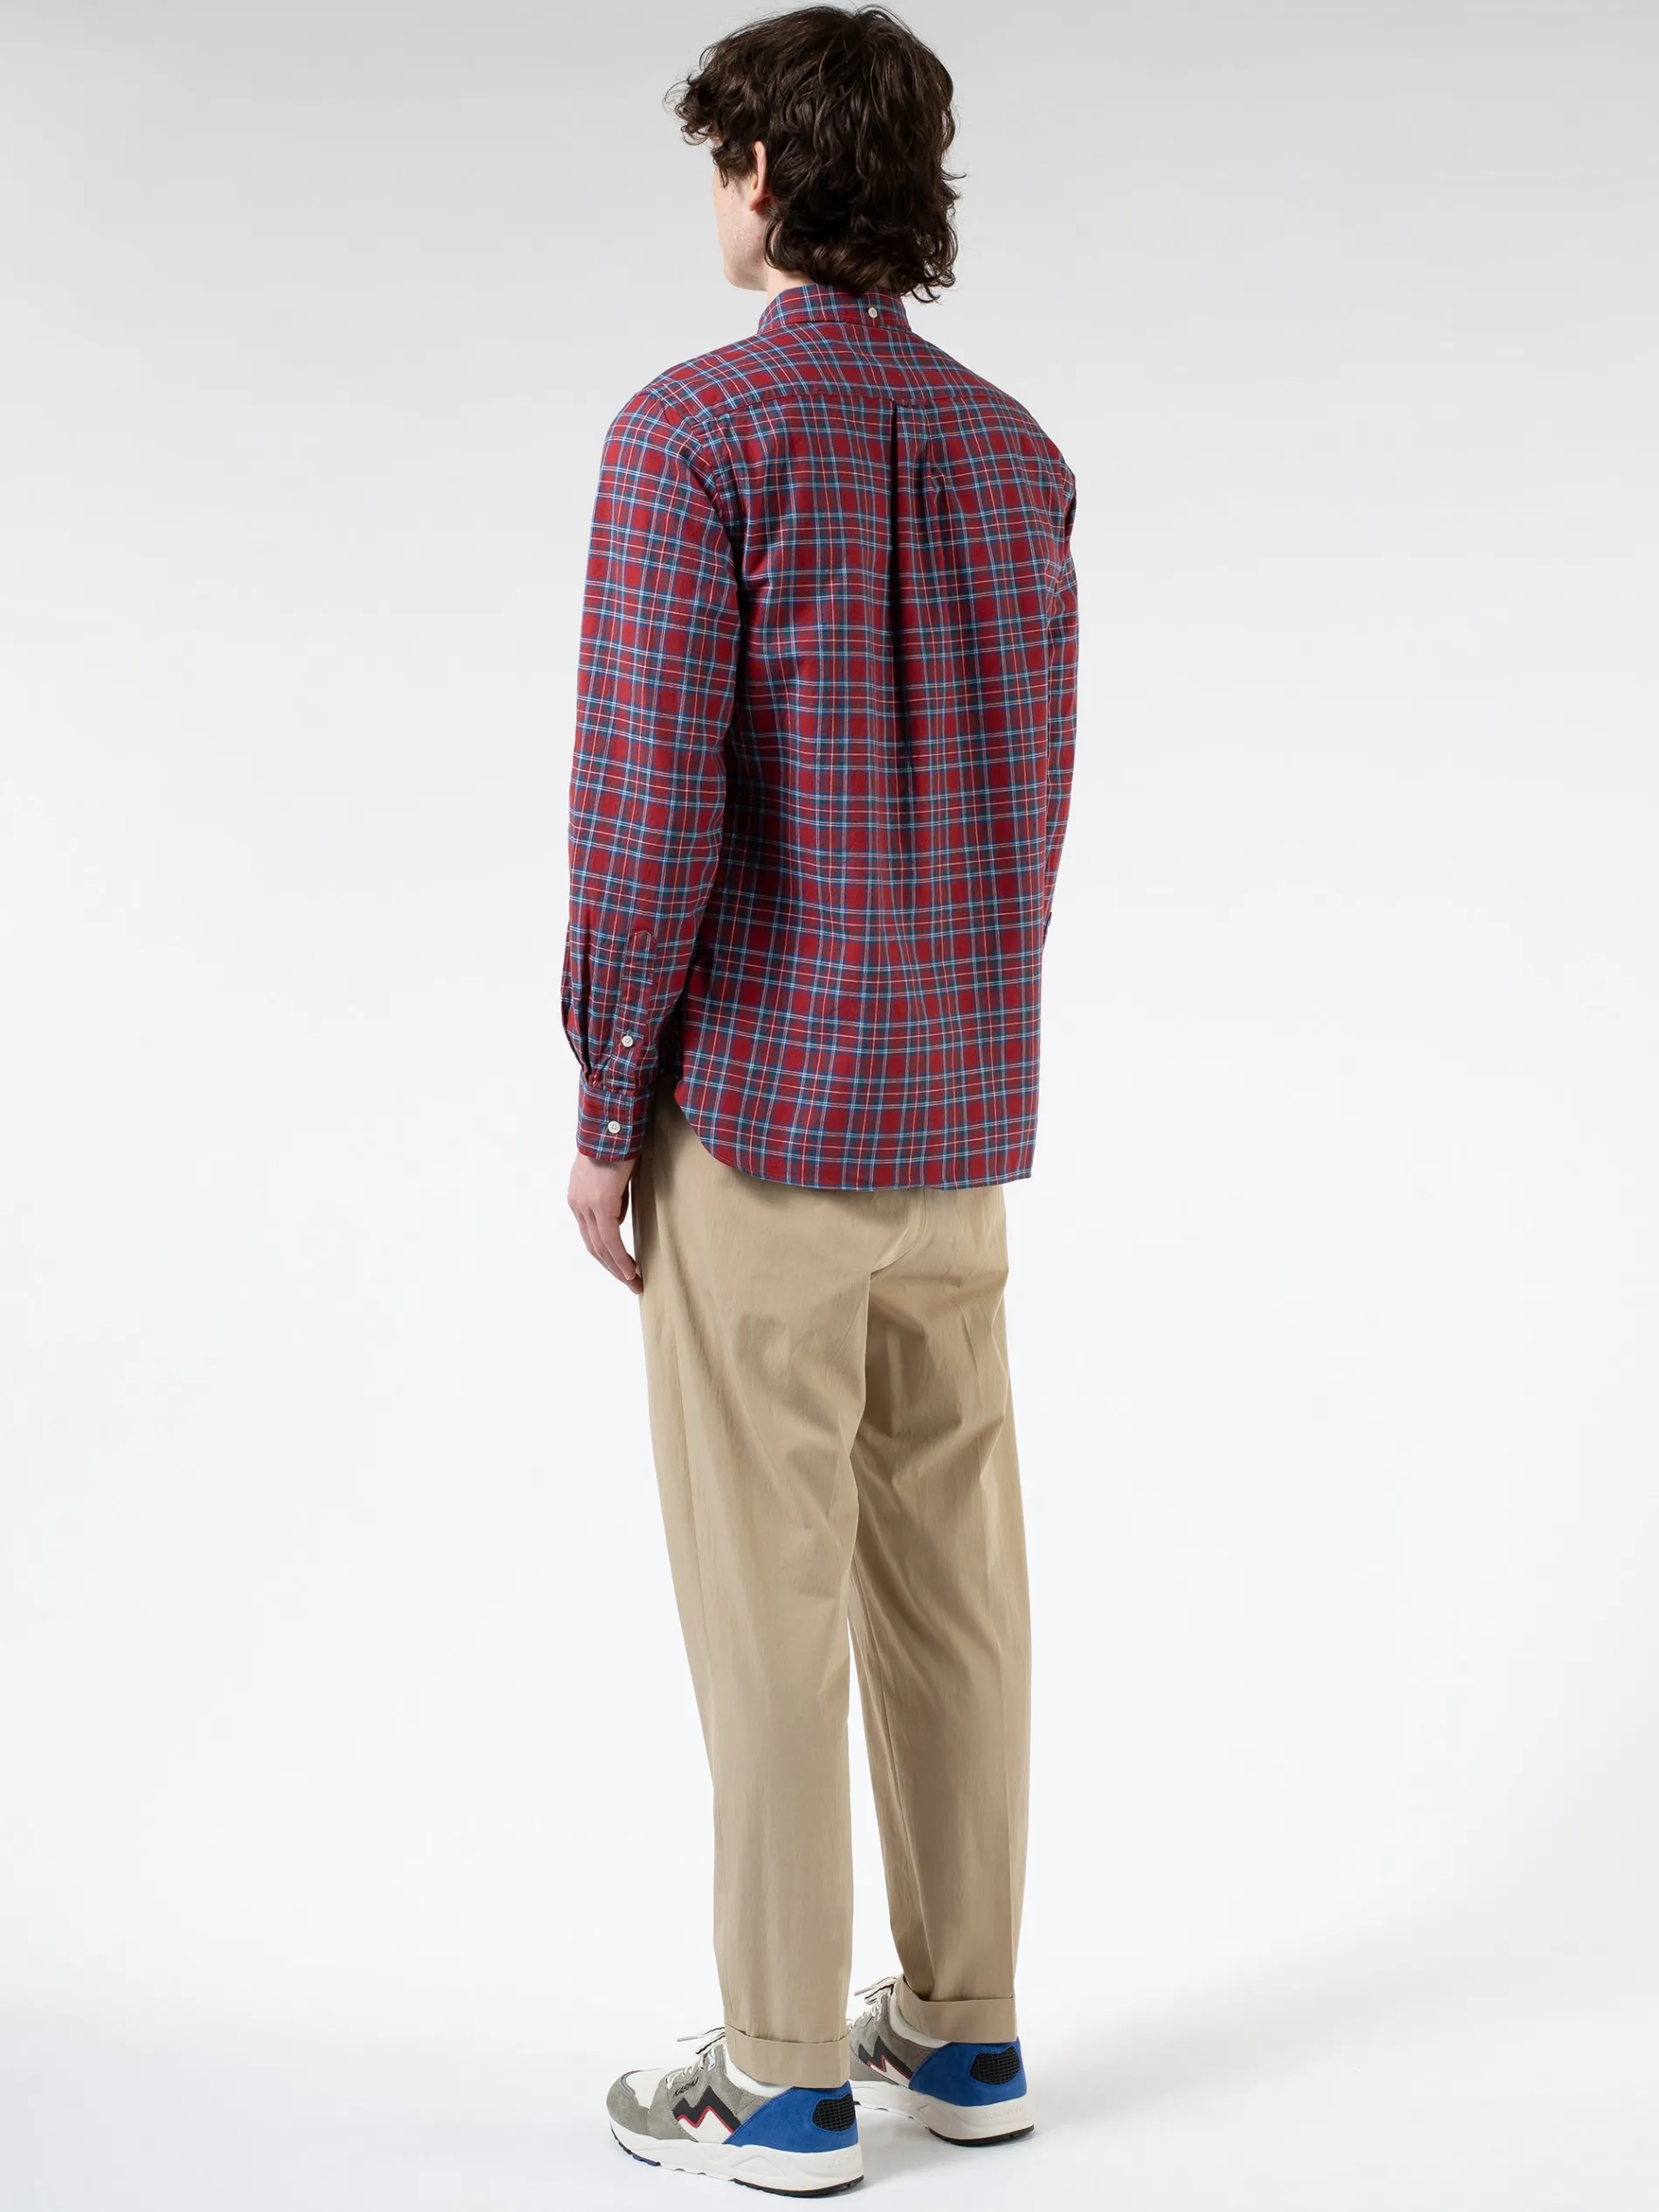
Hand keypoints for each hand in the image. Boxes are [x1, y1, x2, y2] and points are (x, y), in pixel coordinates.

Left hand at [567, 1150, 641, 1292]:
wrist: (613, 1124)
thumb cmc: (618, 1142)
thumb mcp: (612, 1173)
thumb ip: (612, 1196)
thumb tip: (618, 1216)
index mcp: (578, 1197)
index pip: (590, 1234)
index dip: (606, 1254)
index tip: (621, 1268)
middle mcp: (578, 1204)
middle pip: (593, 1246)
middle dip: (612, 1268)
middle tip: (631, 1283)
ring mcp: (586, 1205)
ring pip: (601, 1247)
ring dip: (618, 1269)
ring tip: (635, 1283)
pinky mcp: (600, 1204)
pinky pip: (610, 1240)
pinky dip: (620, 1258)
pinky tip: (631, 1272)